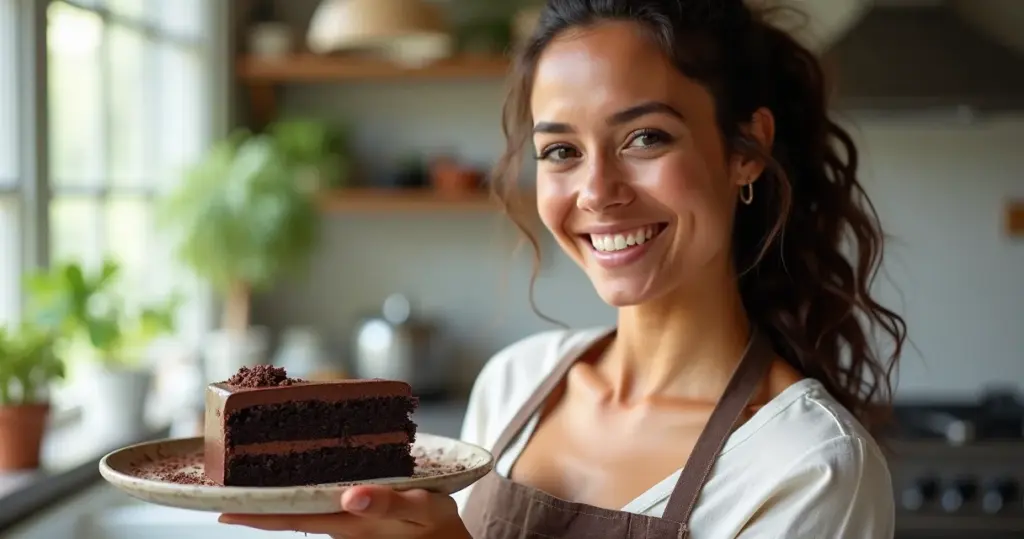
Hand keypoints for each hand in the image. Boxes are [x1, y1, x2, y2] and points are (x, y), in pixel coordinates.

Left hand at [218, 485, 470, 538]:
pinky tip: (297, 472)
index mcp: (349, 521)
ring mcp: (346, 518)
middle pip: (289, 513)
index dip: (256, 515)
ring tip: (250, 474)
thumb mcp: (419, 509)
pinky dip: (302, 487)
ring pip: (302, 506)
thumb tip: (349, 495)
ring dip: (276, 493)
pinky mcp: (356, 511)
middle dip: (255, 504)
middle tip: (222, 489)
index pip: (293, 518)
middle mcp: (341, 520)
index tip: (221, 510)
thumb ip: (387, 502)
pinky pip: (320, 499)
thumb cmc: (435, 525)